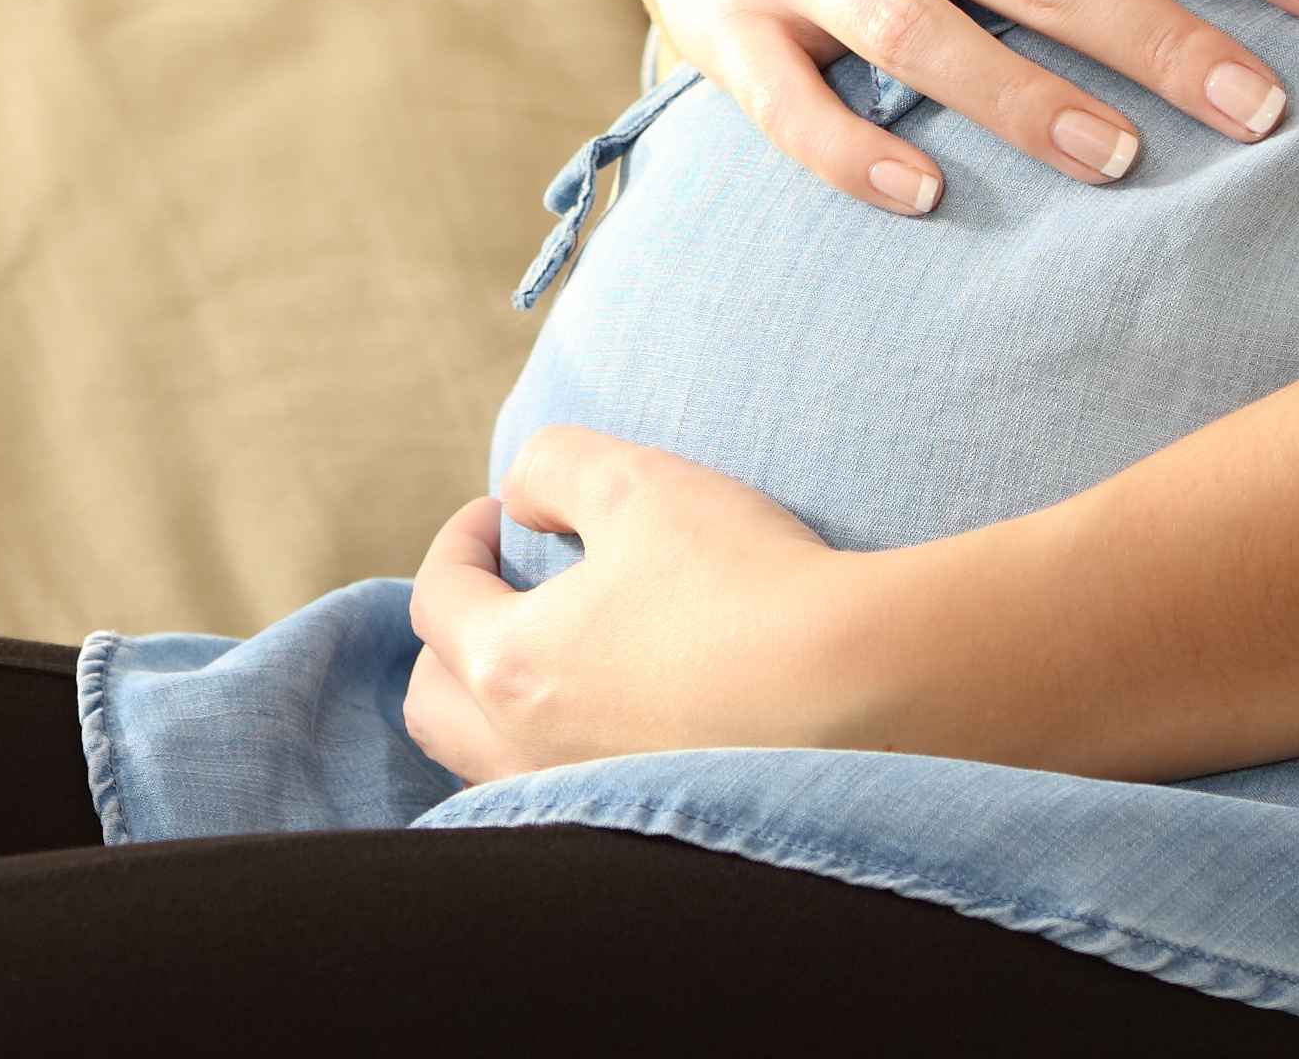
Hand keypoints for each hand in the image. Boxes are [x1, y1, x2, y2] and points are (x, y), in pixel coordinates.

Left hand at [402, 426, 895, 781]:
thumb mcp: (638, 480)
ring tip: (554, 657)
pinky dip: (553, 757)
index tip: (505, 512)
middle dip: (452, 635)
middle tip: (509, 587)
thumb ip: (554, 467)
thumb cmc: (745, 581)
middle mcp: (527, 755)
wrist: (865, 690)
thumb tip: (520, 497)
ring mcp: (584, 805)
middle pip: (433, 702)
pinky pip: (557, 801)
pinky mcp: (644, 831)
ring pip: (486, 766)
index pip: (437, 599)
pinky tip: (613, 721)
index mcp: (510, 666)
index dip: (460, 540)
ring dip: (495, 705)